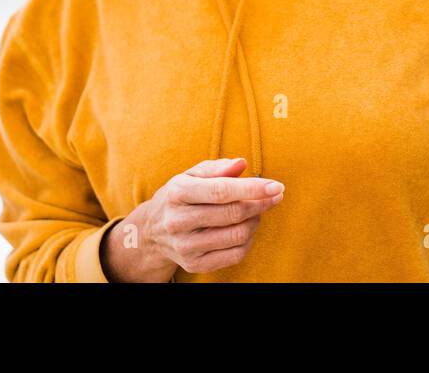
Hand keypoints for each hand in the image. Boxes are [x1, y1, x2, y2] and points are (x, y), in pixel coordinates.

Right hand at [100, 157, 283, 281]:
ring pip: (237, 235)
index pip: (221, 191)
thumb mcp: (190, 175)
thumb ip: (217, 168)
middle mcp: (178, 221)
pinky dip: (248, 240)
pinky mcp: (194, 264)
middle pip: (232, 214)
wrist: (151, 231)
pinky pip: (235, 255)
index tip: (277, 186)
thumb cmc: (179, 197)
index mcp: (178, 193)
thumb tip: (241, 164)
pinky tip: (246, 228)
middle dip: (260, 203)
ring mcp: (186, 246)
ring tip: (256, 210)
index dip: (252, 188)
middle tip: (274, 195)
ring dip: (255, 220)